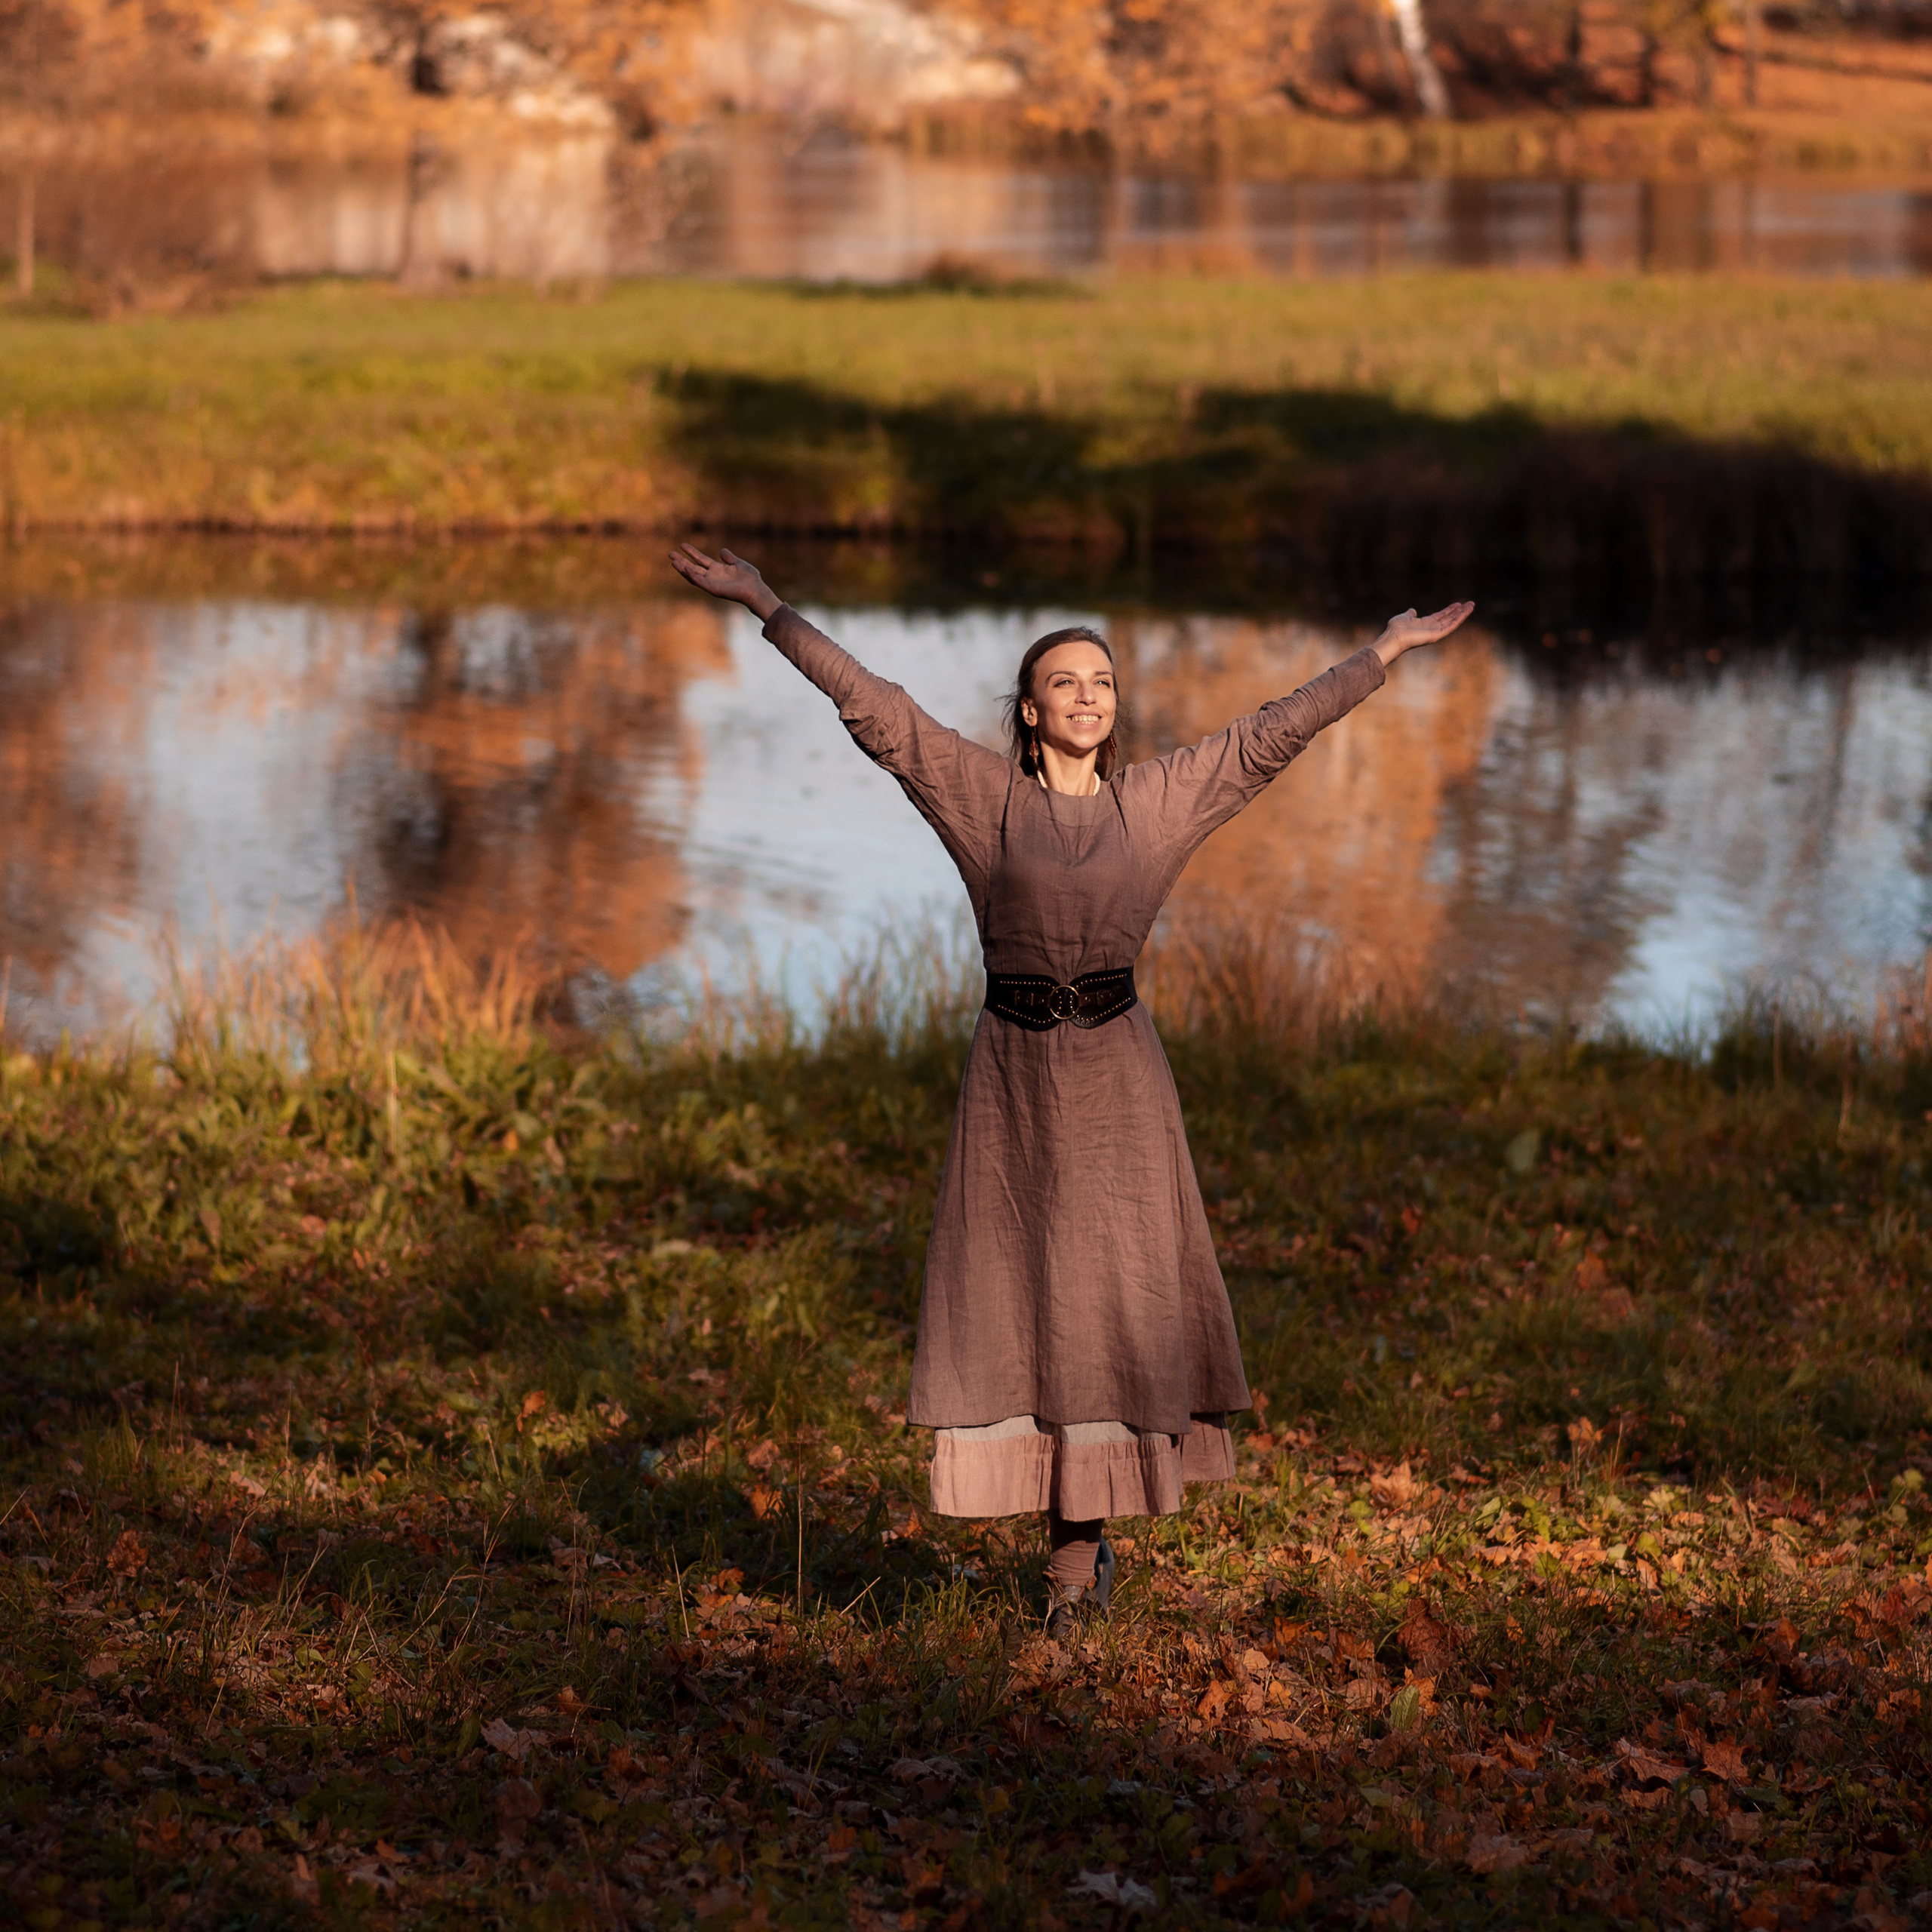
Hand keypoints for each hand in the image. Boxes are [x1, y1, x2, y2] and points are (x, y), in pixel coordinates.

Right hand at [668, 542, 783, 620]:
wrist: (756, 590)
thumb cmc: (751, 579)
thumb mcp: (739, 563)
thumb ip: (729, 558)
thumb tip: (722, 551)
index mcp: (718, 569)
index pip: (701, 559)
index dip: (692, 552)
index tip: (682, 545)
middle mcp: (713, 576)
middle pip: (693, 567)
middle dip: (682, 561)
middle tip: (670, 553)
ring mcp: (712, 583)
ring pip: (694, 575)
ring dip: (683, 569)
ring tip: (673, 561)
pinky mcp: (714, 590)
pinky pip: (701, 583)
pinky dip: (693, 577)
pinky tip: (686, 570)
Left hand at [1371, 600, 1475, 666]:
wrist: (1394, 637)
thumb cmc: (1396, 628)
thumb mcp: (1404, 617)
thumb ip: (1410, 614)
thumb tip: (1412, 611)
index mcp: (1425, 624)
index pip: (1440, 616)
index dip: (1449, 610)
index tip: (1458, 604)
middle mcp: (1431, 628)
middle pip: (1449, 618)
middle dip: (1460, 611)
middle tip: (1470, 603)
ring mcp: (1435, 632)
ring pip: (1452, 622)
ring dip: (1463, 614)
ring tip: (1472, 605)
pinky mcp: (1437, 635)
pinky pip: (1451, 626)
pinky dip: (1459, 619)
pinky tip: (1466, 612)